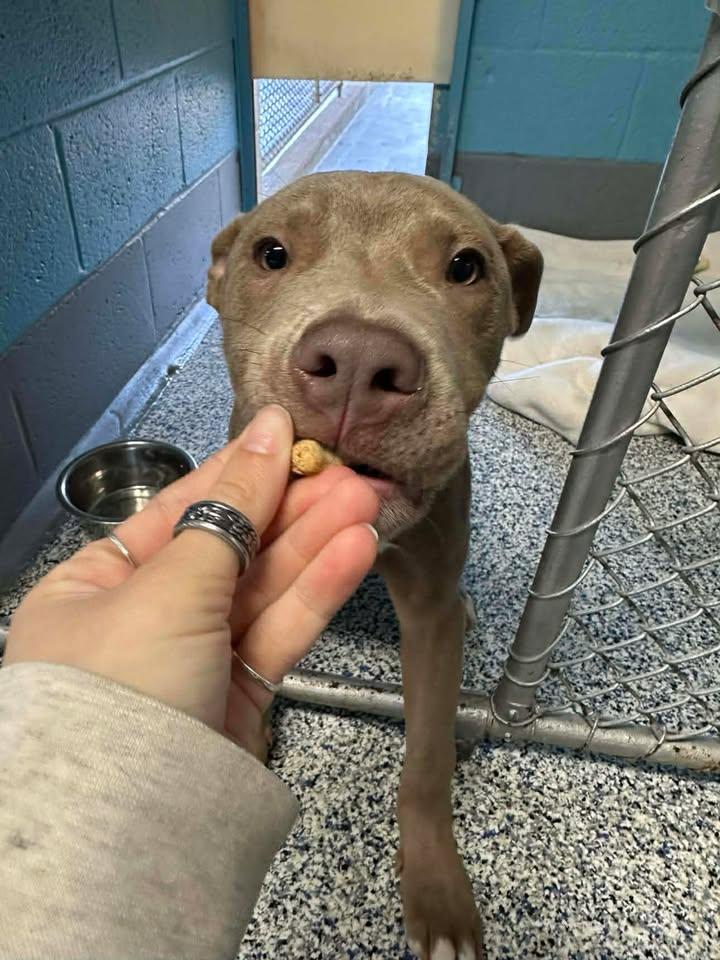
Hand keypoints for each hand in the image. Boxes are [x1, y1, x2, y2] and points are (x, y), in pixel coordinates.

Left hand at [5, 406, 378, 754]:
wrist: (134, 823)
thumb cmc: (124, 681)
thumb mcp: (171, 582)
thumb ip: (232, 508)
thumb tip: (268, 427)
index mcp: (98, 583)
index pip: (179, 510)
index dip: (238, 472)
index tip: (291, 437)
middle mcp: (144, 616)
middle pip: (230, 546)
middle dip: (291, 508)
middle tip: (348, 471)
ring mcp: (196, 656)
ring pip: (264, 587)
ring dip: (316, 542)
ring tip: (368, 500)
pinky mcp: (239, 692)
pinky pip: (279, 629)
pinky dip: (316, 591)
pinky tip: (355, 549)